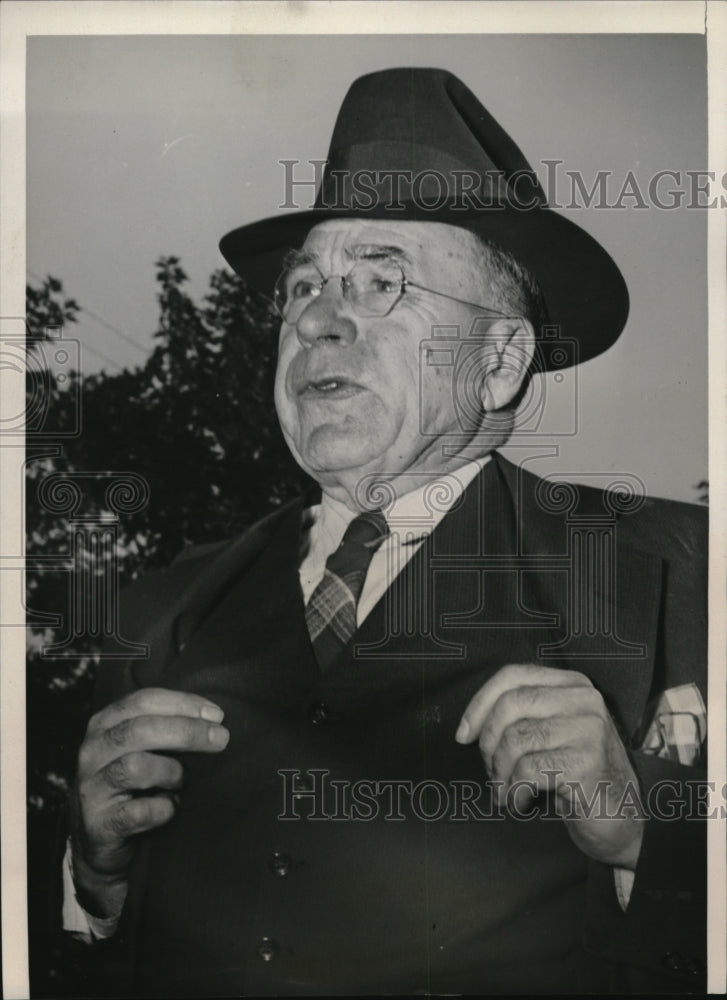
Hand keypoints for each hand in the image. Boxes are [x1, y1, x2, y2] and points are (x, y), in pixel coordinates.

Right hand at [69, 687, 228, 917]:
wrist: (100, 840)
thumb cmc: (132, 783)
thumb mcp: (141, 747)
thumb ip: (166, 727)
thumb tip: (214, 719)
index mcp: (104, 725)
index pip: (143, 701)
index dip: (183, 704)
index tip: (217, 715)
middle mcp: (92, 752)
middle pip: (140, 730)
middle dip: (187, 732)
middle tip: (221, 739)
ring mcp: (92, 789)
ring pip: (134, 767)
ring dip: (171, 771)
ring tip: (184, 780)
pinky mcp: (98, 824)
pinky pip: (136, 813)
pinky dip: (162, 809)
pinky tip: (172, 808)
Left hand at [456, 664, 643, 868]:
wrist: (620, 817)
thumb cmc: (576, 773)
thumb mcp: (551, 733)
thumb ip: (521, 716)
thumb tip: (470, 725)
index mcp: (572, 684)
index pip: (513, 675)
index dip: (480, 703)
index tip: (463, 734)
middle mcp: (584, 700)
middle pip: (510, 705)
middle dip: (488, 743)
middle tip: (492, 771)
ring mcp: (589, 729)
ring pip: (516, 740)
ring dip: (500, 773)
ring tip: (506, 790)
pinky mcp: (587, 762)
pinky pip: (528, 771)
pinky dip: (514, 792)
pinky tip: (520, 802)